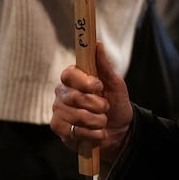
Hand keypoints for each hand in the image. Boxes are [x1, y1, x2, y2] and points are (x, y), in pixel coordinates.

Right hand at [51, 37, 132, 169]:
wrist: (120, 129)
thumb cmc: (116, 102)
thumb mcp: (115, 83)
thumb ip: (104, 65)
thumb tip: (97, 44)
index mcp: (73, 78)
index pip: (69, 74)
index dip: (85, 82)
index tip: (99, 86)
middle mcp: (62, 93)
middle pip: (75, 98)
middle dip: (98, 105)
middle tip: (106, 107)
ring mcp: (58, 112)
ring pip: (79, 117)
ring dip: (98, 121)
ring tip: (102, 120)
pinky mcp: (59, 130)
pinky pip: (77, 132)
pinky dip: (94, 134)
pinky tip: (97, 132)